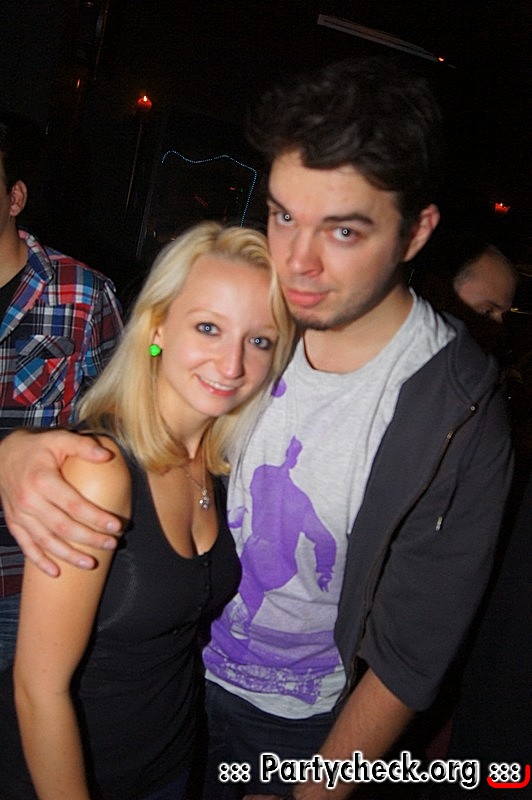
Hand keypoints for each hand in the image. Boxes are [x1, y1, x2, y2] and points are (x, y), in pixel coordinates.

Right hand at [0, 429, 122, 575]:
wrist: (3, 455)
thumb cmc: (37, 447)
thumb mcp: (59, 439)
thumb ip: (83, 446)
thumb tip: (107, 456)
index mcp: (42, 480)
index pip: (74, 505)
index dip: (96, 517)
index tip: (116, 526)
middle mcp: (29, 500)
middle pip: (63, 527)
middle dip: (89, 539)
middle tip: (112, 545)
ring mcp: (20, 514)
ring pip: (46, 541)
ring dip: (69, 555)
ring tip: (91, 563)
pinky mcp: (14, 522)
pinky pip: (26, 546)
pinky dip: (40, 561)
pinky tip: (56, 572)